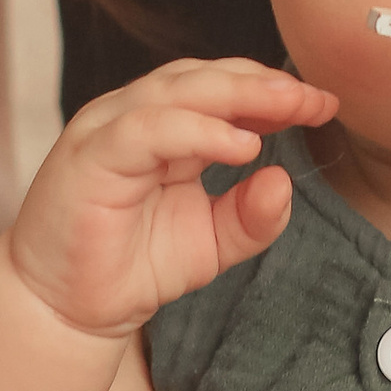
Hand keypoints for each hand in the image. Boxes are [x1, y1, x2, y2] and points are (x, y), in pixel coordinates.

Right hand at [4, 59, 334, 339]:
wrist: (66, 311)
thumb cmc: (131, 267)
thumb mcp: (211, 243)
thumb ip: (250, 216)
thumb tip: (285, 181)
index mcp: (164, 126)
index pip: (222, 87)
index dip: (272, 90)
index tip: (324, 104)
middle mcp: (134, 116)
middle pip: (204, 78)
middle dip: (264, 85)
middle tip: (314, 99)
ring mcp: (107, 131)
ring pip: (175, 91)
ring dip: (237, 96)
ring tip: (287, 107)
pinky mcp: (88, 157)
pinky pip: (146, 129)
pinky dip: (196, 131)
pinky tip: (240, 146)